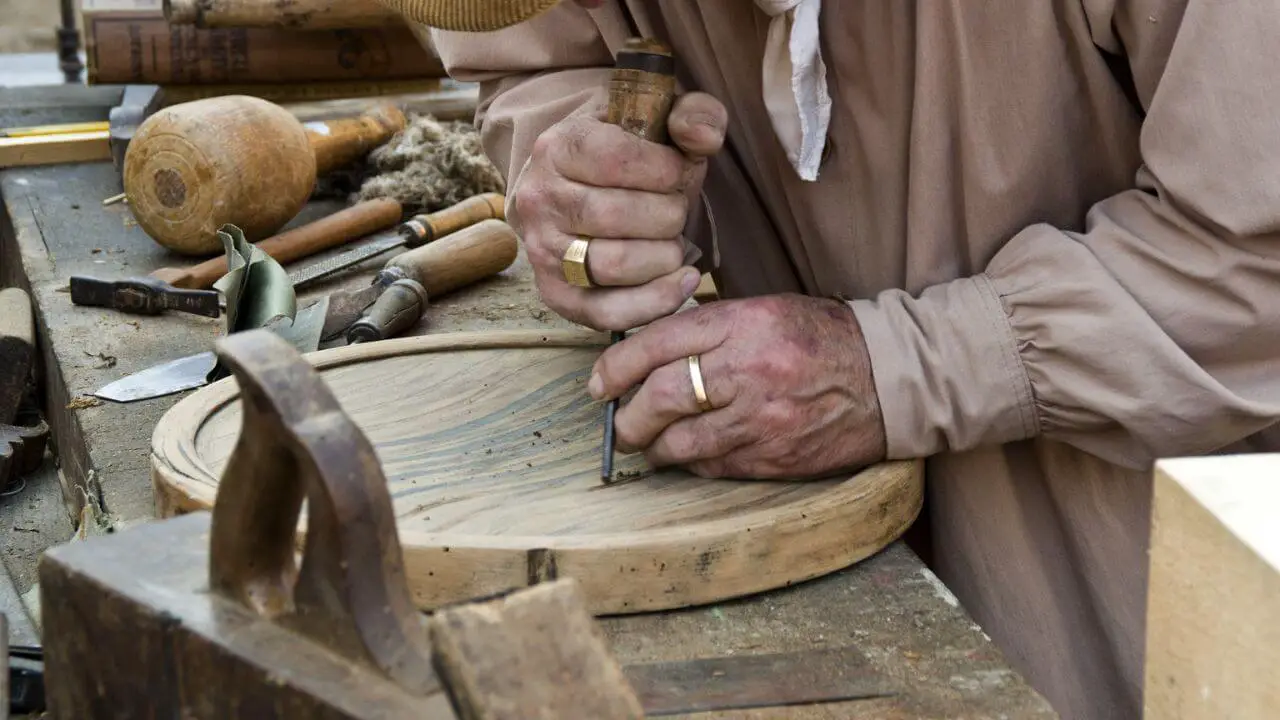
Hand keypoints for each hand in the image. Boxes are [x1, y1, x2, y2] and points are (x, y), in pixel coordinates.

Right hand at [510, 92, 728, 331]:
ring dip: (664, 256)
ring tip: (673, 241)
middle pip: (617, 215)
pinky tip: (682, 280)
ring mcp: (543, 250)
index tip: (678, 171)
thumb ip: (693, 114)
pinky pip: (607, 312)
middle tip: (676, 210)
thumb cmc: (626, 155)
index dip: (666, 169)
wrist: (574, 188)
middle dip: (668, 214)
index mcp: (558, 146)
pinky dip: (654, 301)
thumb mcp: (657, 120)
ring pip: (614, 265)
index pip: (618, 159)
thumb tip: (705, 137)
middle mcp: (540, 199)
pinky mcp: (557, 295)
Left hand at [587, 294, 887, 478]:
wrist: (889, 378)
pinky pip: (711, 466)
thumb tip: (646, 349)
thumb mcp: (764, 311)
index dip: (615, 366)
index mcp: (743, 323)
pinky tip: (690, 453)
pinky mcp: (772, 458)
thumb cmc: (821, 338)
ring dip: (653, 446)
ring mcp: (760, 419)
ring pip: (678, 442)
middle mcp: (747, 370)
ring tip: (649, 442)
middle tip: (619, 422)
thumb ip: (708, 327)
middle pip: (660, 397)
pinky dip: (690, 462)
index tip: (599, 383)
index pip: (657, 344)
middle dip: (627, 416)